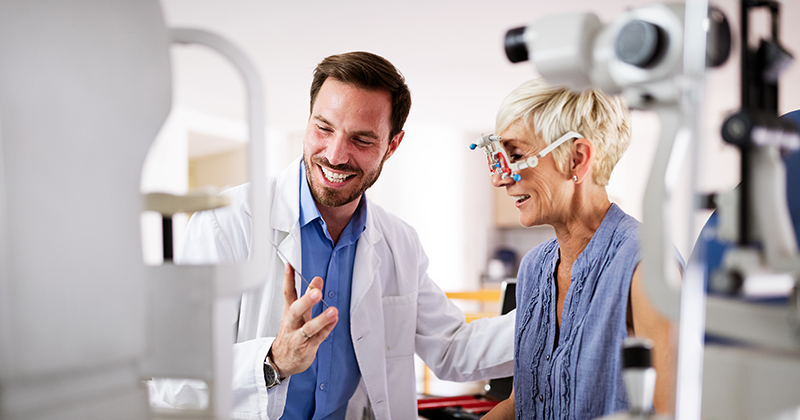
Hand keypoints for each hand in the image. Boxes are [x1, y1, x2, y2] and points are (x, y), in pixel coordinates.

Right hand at [269, 263, 337, 377]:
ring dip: (321, 319)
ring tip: (332, 311)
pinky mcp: (307, 348)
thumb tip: (316, 281)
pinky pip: (318, 338)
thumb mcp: (296, 314)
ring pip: (308, 328)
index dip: (288, 279)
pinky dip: (327, 330)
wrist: (281, 360)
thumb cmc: (290, 334)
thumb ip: (307, 297)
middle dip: (306, 301)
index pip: (287, 293)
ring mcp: (298, 337)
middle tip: (316, 292)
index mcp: (288, 313)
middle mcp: (292, 324)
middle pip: (295, 310)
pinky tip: (334, 321)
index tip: (290, 266)